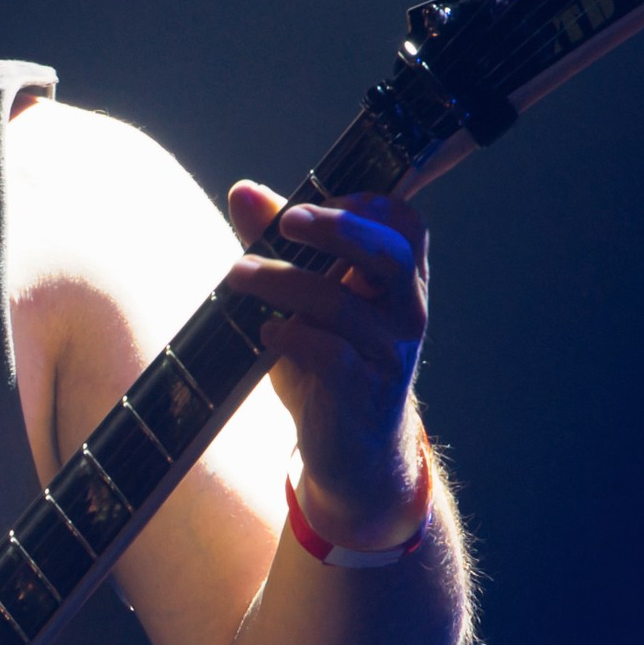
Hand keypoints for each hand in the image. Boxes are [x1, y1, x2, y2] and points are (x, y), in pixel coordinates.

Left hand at [225, 180, 429, 546]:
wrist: (352, 454)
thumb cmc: (329, 364)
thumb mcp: (304, 301)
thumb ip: (278, 246)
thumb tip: (244, 191)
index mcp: (400, 281)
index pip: (405, 223)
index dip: (365, 202)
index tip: (311, 201)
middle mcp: (406, 311)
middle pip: (390, 251)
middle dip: (336, 228)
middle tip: (286, 221)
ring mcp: (390, 352)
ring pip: (341, 302)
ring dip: (282, 281)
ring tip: (237, 274)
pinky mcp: (364, 391)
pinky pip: (328, 352)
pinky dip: (289, 336)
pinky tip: (265, 333)